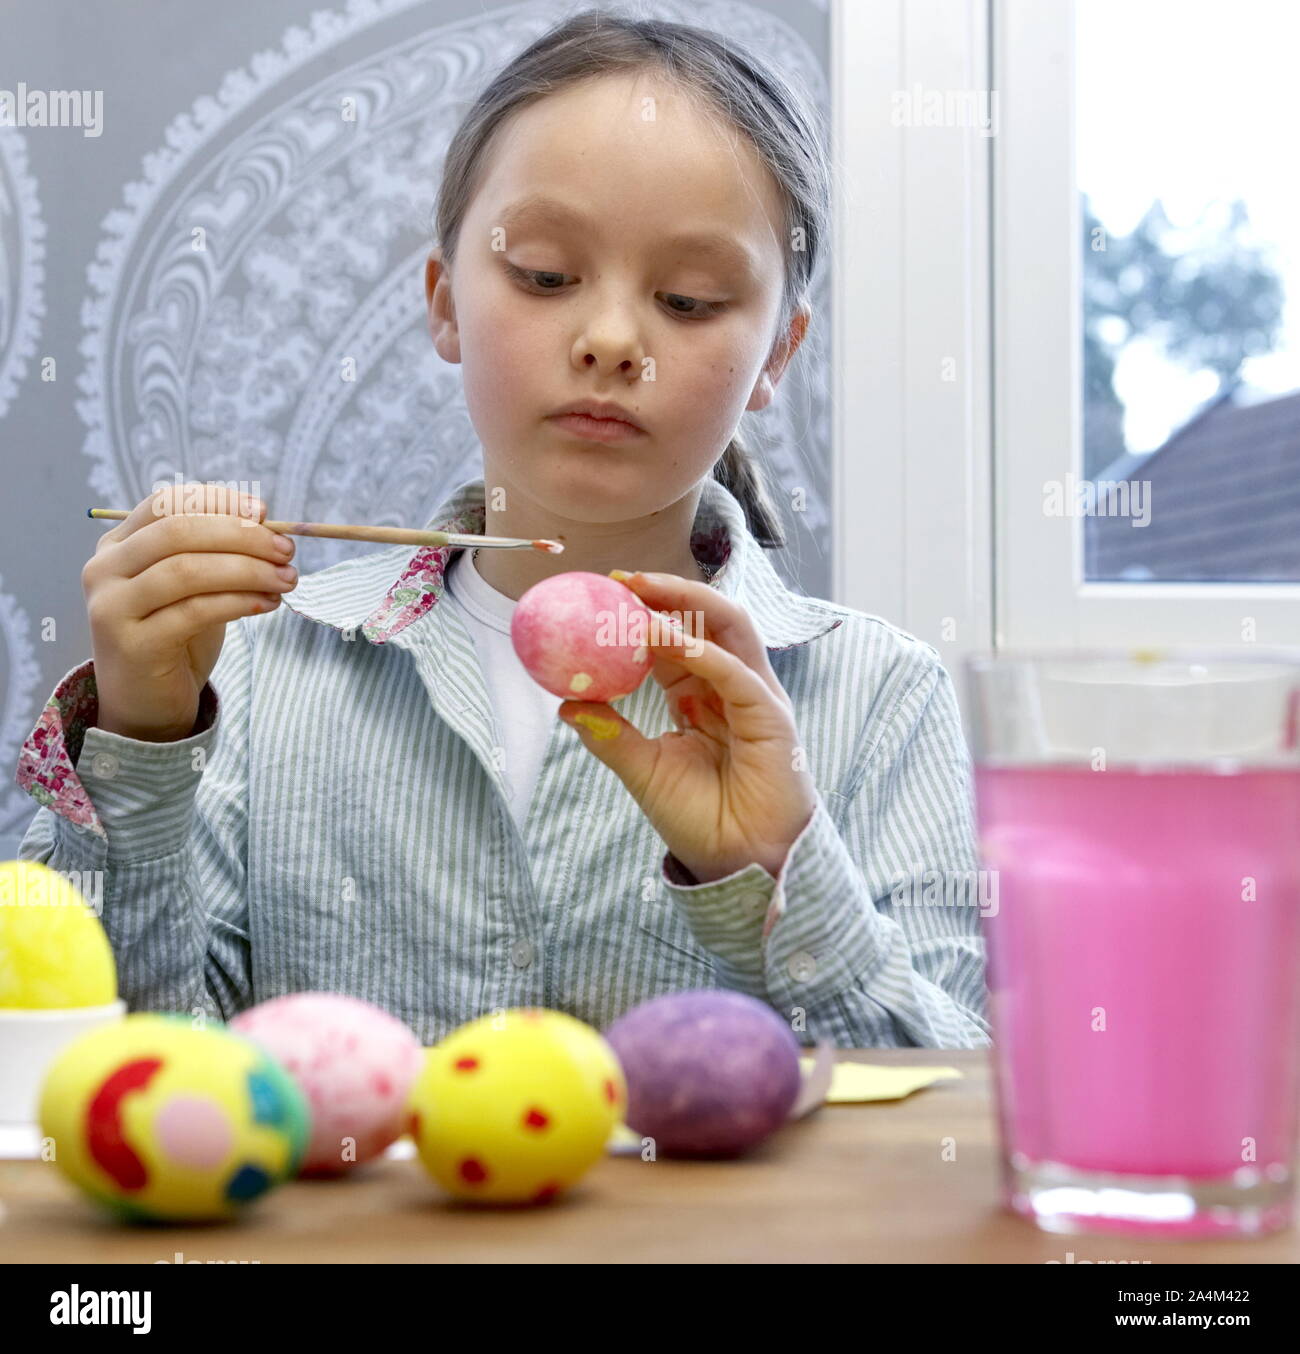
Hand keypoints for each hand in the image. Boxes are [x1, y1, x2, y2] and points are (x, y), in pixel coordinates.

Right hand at [83, 483, 298, 741]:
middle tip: (286, 550)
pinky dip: (239, 602)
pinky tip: (268, 603)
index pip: (165, 504)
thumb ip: (216, 553)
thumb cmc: (175, 638)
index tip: (263, 513)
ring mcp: (113, 607)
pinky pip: (195, 611)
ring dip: (247, 570)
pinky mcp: (133, 644)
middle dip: (241, 536)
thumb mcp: (195, 587)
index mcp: (118, 545)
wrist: (146, 704)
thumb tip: (262, 519)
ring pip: (186, 570)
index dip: (217, 502)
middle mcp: (106, 570)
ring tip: (286, 579)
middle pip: (177, 532)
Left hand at [558, 570, 815, 883]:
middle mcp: (729, 686)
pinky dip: (702, 652)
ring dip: (687, 604)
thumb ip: (610, 736)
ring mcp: (753, 697)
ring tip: (644, 593)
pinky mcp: (771, 717)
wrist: (740, 864)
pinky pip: (737, 674)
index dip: (641, 613)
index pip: (673, 638)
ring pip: (729, 628)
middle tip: (620, 580)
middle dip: (666, 592)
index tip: (600, 595)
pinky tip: (667, 640)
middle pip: (705, 619)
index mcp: (699, 695)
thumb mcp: (643, 772)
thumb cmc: (700, 819)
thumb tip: (566, 703)